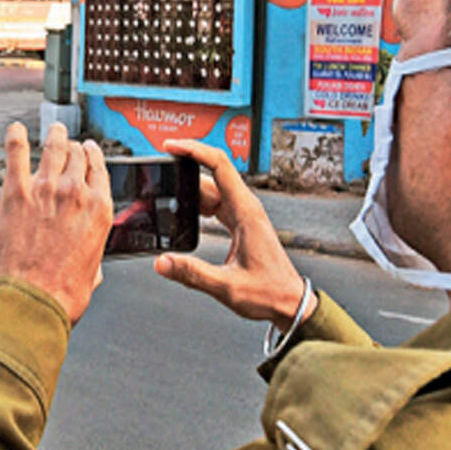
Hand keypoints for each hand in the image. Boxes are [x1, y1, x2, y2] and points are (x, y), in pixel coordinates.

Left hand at [0, 122, 112, 324]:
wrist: (33, 301)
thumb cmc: (62, 294)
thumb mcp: (93, 271)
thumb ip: (92, 253)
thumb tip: (89, 257)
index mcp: (99, 211)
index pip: (100, 170)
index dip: (94, 157)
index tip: (90, 152)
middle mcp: (76, 193)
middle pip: (78, 156)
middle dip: (74, 148)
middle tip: (69, 145)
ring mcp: (46, 189)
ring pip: (54, 148)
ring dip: (55, 135)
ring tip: (53, 131)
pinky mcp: (16, 192)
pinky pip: (17, 154)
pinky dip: (17, 138)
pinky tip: (16, 130)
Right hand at [153, 139, 312, 330]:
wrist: (289, 303)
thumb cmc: (269, 293)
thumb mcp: (227, 286)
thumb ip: (192, 274)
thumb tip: (162, 262)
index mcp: (246, 212)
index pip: (219, 165)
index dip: (194, 150)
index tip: (172, 146)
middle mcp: (246, 207)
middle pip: (211, 173)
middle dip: (185, 166)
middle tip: (161, 168)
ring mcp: (243, 214)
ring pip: (212, 188)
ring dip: (189, 187)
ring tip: (165, 192)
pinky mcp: (240, 223)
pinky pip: (215, 202)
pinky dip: (197, 201)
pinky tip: (183, 211)